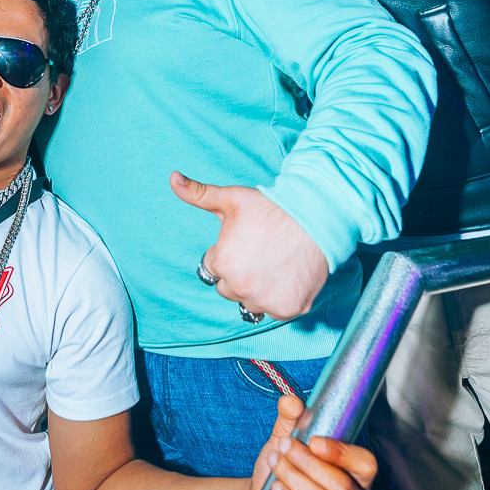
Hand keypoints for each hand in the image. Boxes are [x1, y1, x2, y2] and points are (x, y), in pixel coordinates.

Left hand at [171, 173, 327, 318]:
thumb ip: (197, 194)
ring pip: (250, 302)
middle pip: (228, 288)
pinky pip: (275, 310)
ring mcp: (265, 301)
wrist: (316, 218)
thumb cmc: (271, 207)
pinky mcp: (288, 309)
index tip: (243, 242)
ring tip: (272, 265)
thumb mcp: (230, 198)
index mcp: (222, 263)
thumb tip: (173, 178)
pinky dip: (279, 298)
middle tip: (258, 253)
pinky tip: (286, 276)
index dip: (226, 254)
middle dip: (238, 274)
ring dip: (256, 290)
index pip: (212, 268)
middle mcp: (240, 287)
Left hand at [250, 396, 378, 489]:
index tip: (312, 440)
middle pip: (341, 485)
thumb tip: (291, 401)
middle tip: (283, 449)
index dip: (341, 452)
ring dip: (295, 482)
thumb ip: (289, 420)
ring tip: (276, 466)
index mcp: (360, 479)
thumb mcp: (284, 442)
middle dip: (306, 463)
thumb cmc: (283, 474)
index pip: (366, 464)